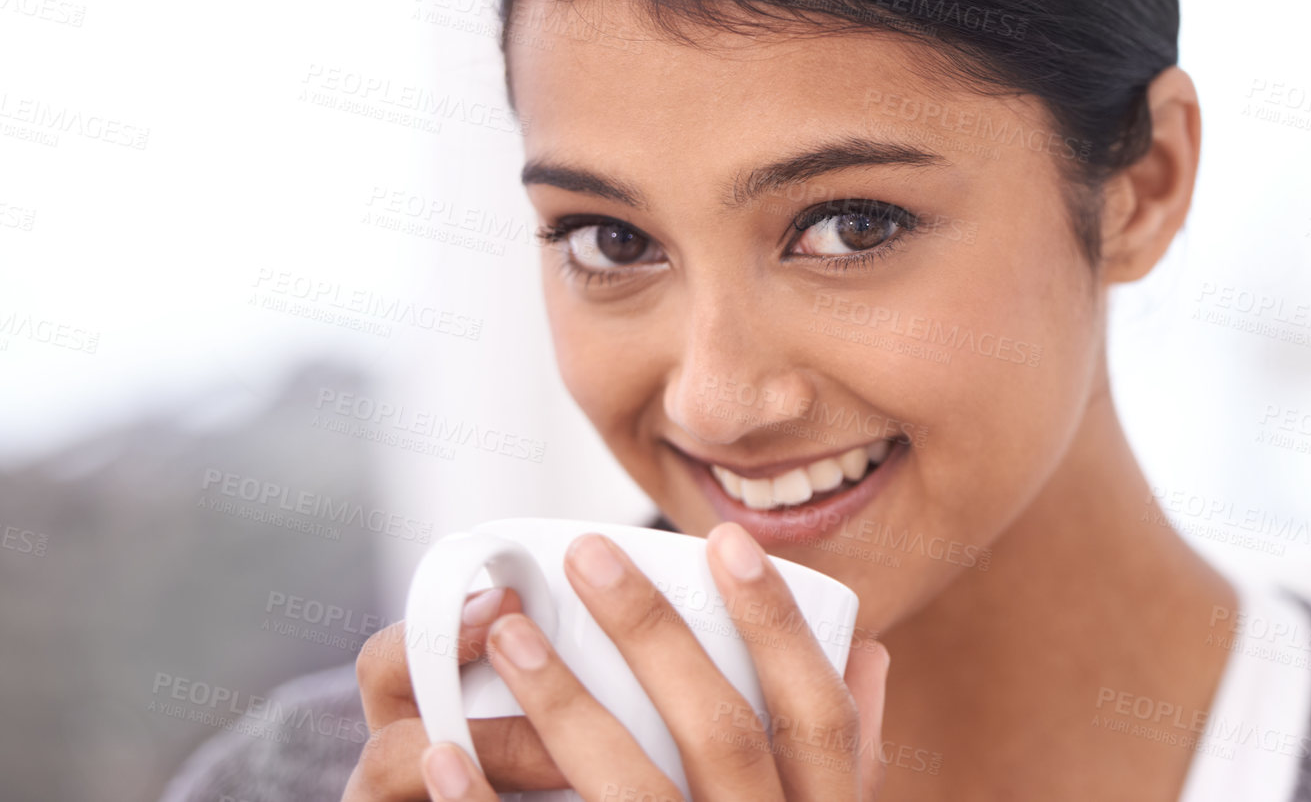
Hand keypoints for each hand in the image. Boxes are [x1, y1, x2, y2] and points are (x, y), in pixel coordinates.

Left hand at [345, 522, 891, 801]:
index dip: (777, 625)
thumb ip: (850, 754)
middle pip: (721, 734)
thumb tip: (864, 651)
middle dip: (654, 636)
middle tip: (587, 555)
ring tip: (509, 630)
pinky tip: (439, 756)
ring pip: (631, 792)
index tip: (724, 541)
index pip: (817, 713)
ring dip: (565, 704)